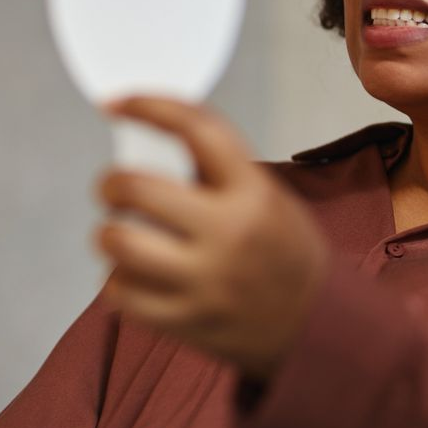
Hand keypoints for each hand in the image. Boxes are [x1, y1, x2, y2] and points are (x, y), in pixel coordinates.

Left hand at [94, 96, 330, 379]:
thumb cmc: (286, 253)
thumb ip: (220, 175)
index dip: (150, 106)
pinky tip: (138, 276)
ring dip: (110, 233)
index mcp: (255, 194)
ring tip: (125, 235)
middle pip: (137, 188)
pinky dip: (120, 280)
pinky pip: (120, 293)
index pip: (197, 130)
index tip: (119, 103)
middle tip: (116, 188)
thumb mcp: (271, 199)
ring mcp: (204, 280)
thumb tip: (154, 146)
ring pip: (118, 241)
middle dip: (112, 182)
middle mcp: (229, 233)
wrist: (317, 324)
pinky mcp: (184, 320)